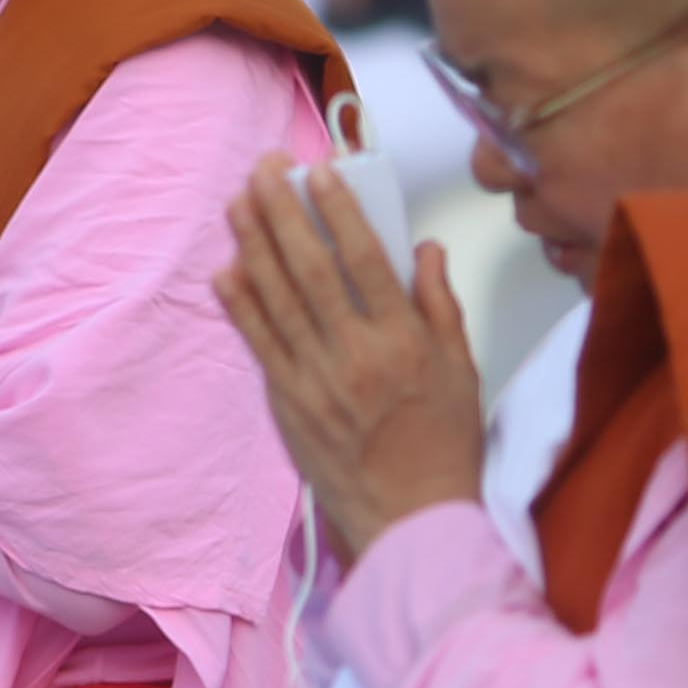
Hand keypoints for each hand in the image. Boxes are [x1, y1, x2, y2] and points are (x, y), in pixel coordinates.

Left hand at [215, 156, 481, 556]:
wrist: (412, 518)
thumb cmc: (443, 445)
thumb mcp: (462, 370)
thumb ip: (439, 305)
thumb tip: (425, 249)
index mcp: (404, 341)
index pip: (365, 260)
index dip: (338, 211)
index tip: (318, 172)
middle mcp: (355, 354)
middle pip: (310, 269)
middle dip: (282, 212)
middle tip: (263, 170)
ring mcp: (315, 379)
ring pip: (277, 299)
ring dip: (253, 246)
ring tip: (237, 202)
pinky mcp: (286, 402)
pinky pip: (259, 344)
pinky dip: (240, 306)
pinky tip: (226, 270)